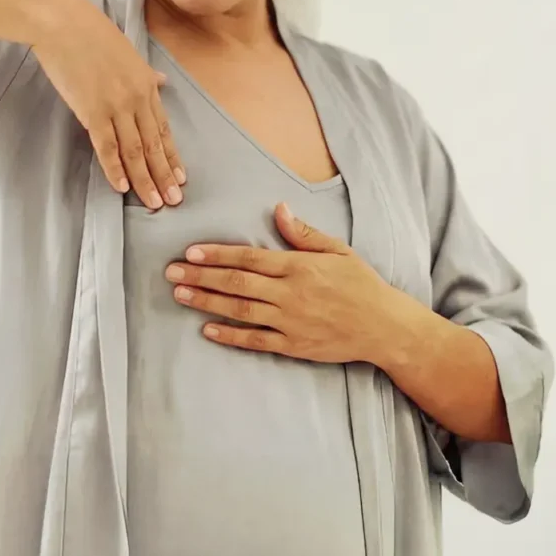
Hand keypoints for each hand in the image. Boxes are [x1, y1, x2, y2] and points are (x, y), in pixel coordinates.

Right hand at [32, 0, 184, 208]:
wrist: (62, 22)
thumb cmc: (91, 33)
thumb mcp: (128, 51)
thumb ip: (146, 73)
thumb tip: (161, 82)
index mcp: (146, 84)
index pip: (163, 129)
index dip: (172, 156)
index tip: (181, 178)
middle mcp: (136, 98)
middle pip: (153, 145)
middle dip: (165, 175)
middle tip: (175, 201)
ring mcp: (116, 107)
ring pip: (135, 151)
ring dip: (146, 180)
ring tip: (154, 202)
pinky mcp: (92, 112)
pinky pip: (107, 147)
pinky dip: (115, 169)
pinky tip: (123, 187)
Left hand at [163, 203, 427, 363]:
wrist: (384, 326)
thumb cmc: (361, 284)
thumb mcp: (338, 250)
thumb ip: (304, 234)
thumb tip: (279, 209)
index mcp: (299, 267)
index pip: (250, 257)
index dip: (218, 254)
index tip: (191, 252)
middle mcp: (291, 293)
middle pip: (237, 283)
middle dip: (201, 277)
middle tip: (171, 273)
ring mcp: (290, 321)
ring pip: (241, 311)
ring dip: (207, 303)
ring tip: (181, 295)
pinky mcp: (293, 345)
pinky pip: (255, 341)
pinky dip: (230, 336)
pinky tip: (207, 330)